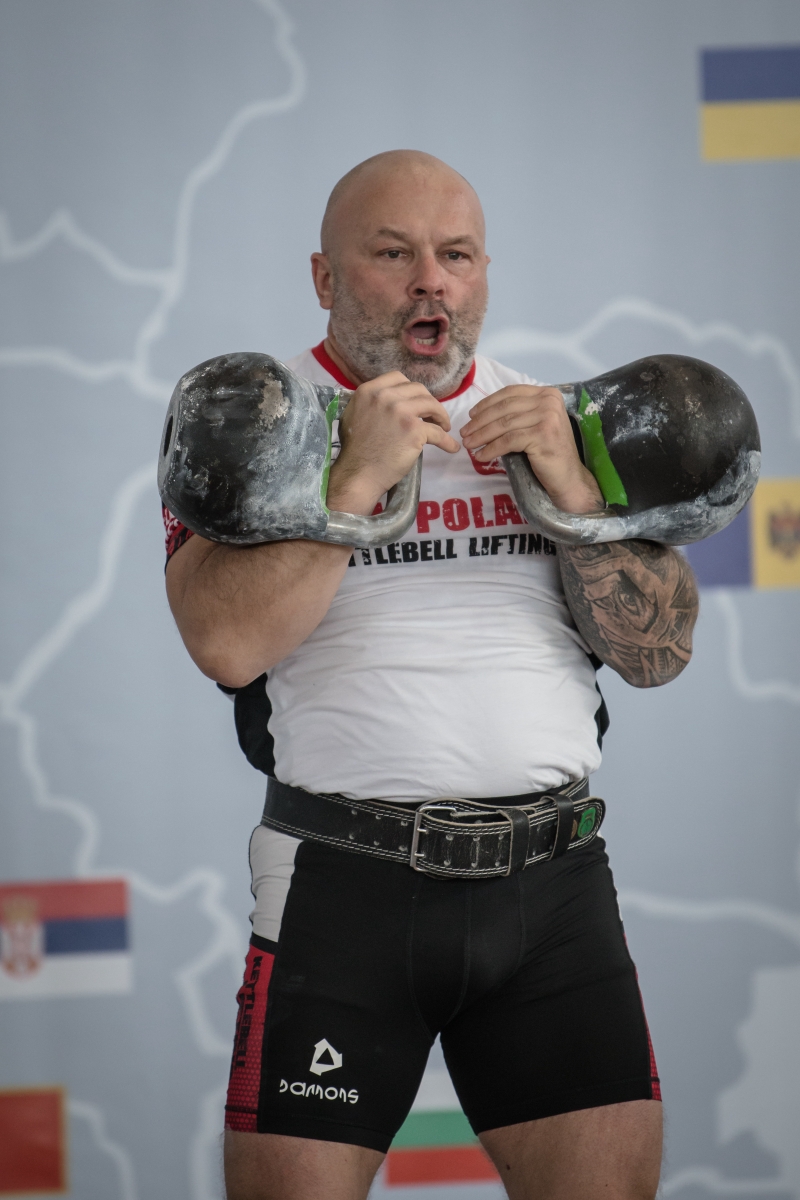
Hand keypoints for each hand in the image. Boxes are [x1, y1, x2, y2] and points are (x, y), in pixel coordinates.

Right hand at [327, 371, 459, 513]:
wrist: (359, 473)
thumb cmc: (355, 449)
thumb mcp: (354, 414)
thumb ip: (371, 402)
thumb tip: (389, 398)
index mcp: (370, 390)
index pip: (398, 378)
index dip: (411, 390)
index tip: (416, 401)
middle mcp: (385, 396)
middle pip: (418, 389)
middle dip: (427, 401)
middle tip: (431, 415)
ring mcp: (401, 412)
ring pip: (431, 405)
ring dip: (441, 415)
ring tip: (444, 426)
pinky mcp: (414, 431)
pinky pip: (438, 432)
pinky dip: (447, 441)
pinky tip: (451, 446)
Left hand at [460, 385, 603, 513]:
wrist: (569, 477)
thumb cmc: (549, 452)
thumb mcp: (535, 424)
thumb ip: (518, 413)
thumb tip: (480, 413)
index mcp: (548, 393)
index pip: (510, 393)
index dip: (487, 403)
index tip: (471, 415)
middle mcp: (549, 401)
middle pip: (505, 408)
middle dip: (480, 421)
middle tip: (465, 433)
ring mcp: (547, 417)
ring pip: (504, 424)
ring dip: (481, 436)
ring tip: (468, 445)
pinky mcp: (542, 435)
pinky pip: (508, 441)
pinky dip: (491, 449)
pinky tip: (481, 456)